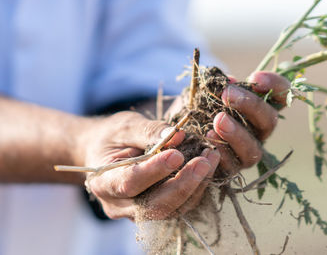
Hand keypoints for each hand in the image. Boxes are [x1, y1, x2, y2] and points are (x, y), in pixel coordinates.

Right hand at [80, 111, 219, 219]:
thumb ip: (149, 131)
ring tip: (211, 158)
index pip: (129, 183)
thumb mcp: (125, 126)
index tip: (177, 154)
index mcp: (103, 183)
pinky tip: (208, 166)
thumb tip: (177, 135)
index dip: (154, 171)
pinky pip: (180, 205)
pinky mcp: (157, 210)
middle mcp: (119, 205)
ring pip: (172, 209)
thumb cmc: (112, 137)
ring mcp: (139, 213)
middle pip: (155, 205)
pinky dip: (196, 187)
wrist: (106, 152)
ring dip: (195, 186)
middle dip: (182, 184)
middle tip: (204, 161)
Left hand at [208, 71, 289, 173]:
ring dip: (237, 133)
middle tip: (228, 95)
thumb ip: (217, 85)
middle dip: (251, 105)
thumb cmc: (198, 107)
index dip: (276, 86)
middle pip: (269, 121)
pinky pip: (232, 164)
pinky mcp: (231, 169)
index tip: (256, 78)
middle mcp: (259, 132)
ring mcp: (247, 153)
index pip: (282, 96)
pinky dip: (222, 152)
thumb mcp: (205, 92)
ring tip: (219, 120)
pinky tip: (209, 137)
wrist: (182, 132)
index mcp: (259, 108)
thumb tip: (227, 80)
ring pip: (253, 148)